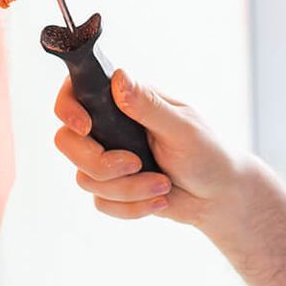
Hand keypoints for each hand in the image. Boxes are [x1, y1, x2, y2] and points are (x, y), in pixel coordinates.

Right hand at [51, 69, 248, 229]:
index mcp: (126, 101)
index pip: (76, 91)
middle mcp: (111, 127)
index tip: (86, 127)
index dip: (68, 108)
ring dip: (128, 188)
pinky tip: (160, 199)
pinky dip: (132, 207)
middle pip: (67, 141)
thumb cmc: (208, 154)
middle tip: (134, 164)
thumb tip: (118, 78)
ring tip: (163, 184)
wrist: (219, 197)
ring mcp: (109, 158)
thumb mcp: (182, 128)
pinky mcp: (112, 188)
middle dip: (99, 162)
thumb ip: (148, 105)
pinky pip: (101, 202)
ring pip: (85, 178)